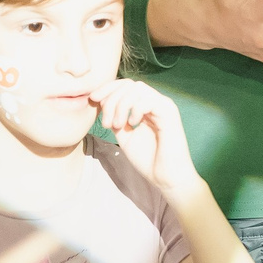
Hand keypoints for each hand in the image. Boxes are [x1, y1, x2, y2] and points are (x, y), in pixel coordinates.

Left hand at [91, 79, 201, 198]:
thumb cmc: (148, 160)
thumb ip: (116, 120)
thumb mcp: (124, 136)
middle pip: (129, 84)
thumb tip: (103, 104)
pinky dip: (135, 109)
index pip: (126, 86)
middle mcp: (155, 102)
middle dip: (111, 98)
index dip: (107, 88)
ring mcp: (164, 106)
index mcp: (145, 107)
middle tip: (106, 123)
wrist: (166, 178)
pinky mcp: (170, 113)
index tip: (92, 100)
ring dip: (121, 105)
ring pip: (138, 89)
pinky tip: (132, 124)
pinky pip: (149, 99)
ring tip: (117, 125)